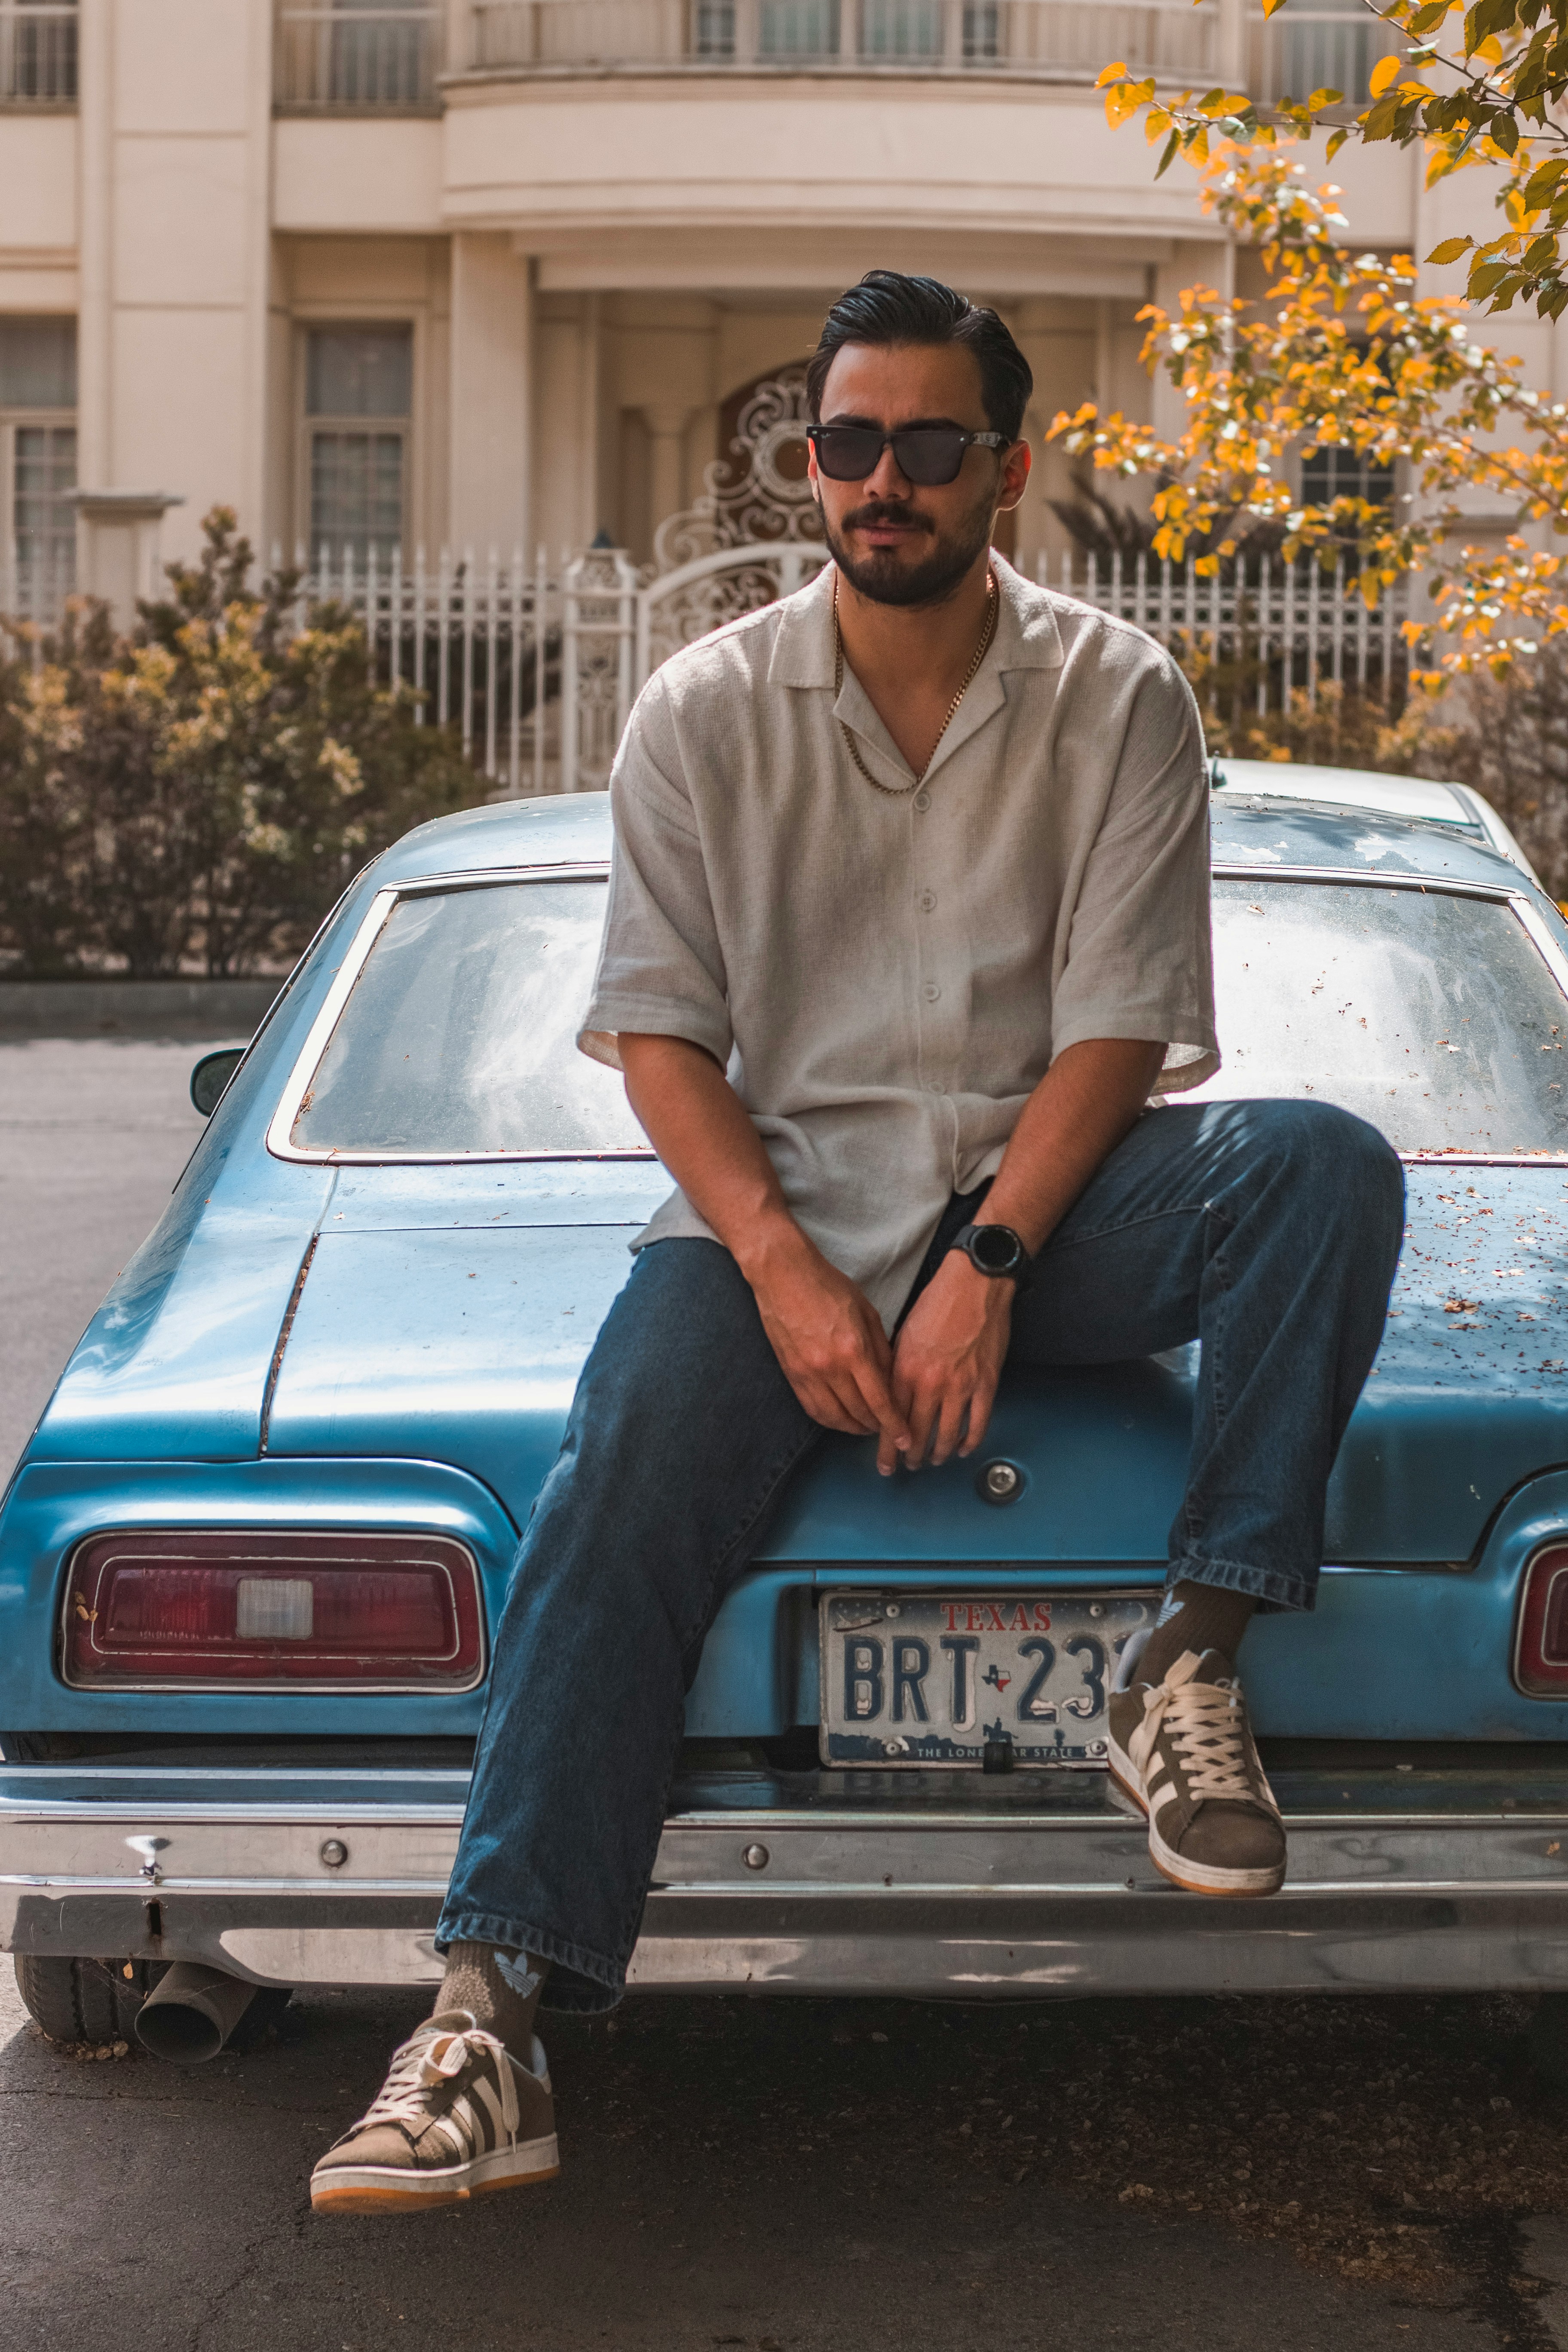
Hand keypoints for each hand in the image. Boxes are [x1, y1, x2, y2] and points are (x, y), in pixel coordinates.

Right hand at [743, 1226, 912, 1474]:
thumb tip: (892, 1380)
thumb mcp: (867, 1312)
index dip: (894, 1424)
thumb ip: (881, 1348)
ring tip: (867, 1427)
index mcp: (854, 1349)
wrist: (783, 1276)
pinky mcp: (791, 1373)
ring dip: (854, 1428)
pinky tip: (842, 1418)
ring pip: (835, 1417)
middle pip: (859, 1413)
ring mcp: (807, 1373)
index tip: (905, 1440)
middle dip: (877, 1427)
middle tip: (889, 1431)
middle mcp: (830, 1367)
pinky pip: (813, 1409)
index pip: (879, 1400)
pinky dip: (830, 1420)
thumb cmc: (828, 1287)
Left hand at [890, 1250, 1012, 1468]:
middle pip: (917, 1433)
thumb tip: (891, 1397)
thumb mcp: (904, 1335)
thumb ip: (897, 1369)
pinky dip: (969, 1441)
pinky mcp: (986, 1384)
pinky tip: (962, 1448)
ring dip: (938, 1453)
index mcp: (906, 1370)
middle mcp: (931, 1383)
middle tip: (908, 1466)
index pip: (892, 1419)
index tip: (884, 1462)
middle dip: (911, 1456)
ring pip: (946, 1434)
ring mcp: (961, 1385)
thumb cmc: (938, 1303)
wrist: (975, 1284)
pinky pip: (978, 1423)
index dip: (887, 1446)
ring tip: (933, 1460)